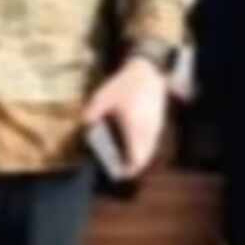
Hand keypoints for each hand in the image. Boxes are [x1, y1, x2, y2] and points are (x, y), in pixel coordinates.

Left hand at [82, 57, 168, 173]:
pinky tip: (132, 141)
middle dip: (132, 165)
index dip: (129, 170)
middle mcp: (148, 131)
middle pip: (144, 158)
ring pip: (150, 150)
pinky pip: (152, 141)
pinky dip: (143, 146)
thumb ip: (93, 112)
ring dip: (139, 156)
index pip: (136, 159)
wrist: (147, 70)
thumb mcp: (104, 96)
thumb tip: (86, 125)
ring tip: (123, 156)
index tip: (118, 174)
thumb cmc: (126, 84)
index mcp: (135, 129)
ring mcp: (155, 126)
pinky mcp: (158, 121)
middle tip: (118, 167)